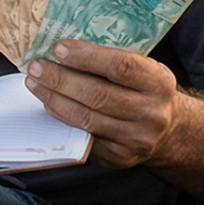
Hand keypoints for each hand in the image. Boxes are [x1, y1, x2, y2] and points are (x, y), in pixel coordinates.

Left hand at [23, 41, 180, 168]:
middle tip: (36, 66)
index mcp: (160, 83)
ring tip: (35, 83)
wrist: (168, 131)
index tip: (58, 48)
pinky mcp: (119, 157)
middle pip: (98, 94)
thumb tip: (66, 47)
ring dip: (54, 99)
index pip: (121, 67)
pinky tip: (48, 104)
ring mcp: (135, 139)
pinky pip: (83, 137)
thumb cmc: (147, 91)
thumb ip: (115, 59)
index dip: (87, 57)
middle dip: (61, 79)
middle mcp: (151, 113)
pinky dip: (62, 118)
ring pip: (86, 118)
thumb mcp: (145, 70)